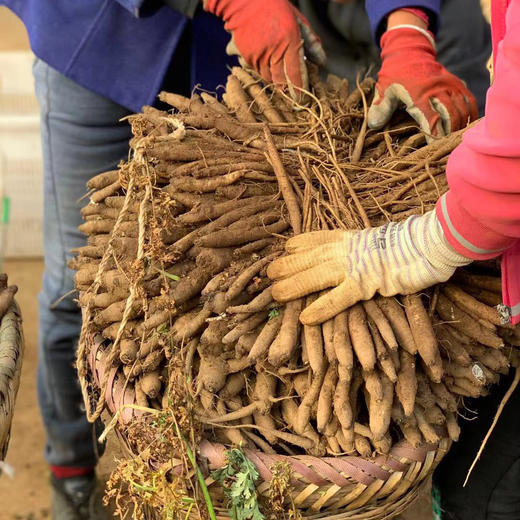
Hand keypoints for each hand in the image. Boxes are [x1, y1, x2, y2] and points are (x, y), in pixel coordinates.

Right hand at [203, 0, 325, 91]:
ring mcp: (259, 55)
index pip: (296, 73)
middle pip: (282, 81)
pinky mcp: (247, 58)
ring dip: (277, 81)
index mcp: (290, 40)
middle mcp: (274, 51)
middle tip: (295, 98)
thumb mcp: (299, 22)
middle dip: (289, 92)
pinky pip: (259, 73)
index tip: (303, 100)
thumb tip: (322, 63)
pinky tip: (269, 64)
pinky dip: (265, 73)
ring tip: (282, 77)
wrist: (245, 2)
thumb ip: (312, 43)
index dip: (300, 89)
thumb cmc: (276, 10)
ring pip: (270, 79)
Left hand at [267, 211, 471, 324]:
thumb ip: (361, 245)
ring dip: (294, 285)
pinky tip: (305, 317)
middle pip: (310, 256)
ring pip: (316, 275)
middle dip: (287, 265)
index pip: (319, 238)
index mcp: (350, 237)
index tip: (285, 248)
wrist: (428, 244)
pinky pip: (338, 298)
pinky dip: (321, 308)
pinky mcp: (365, 284)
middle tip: (269, 273)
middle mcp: (347, 249)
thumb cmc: (408, 244)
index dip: (300, 243)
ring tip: (276, 294)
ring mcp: (355, 266)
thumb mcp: (378, 239)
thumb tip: (353, 250)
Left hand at [368, 26, 477, 138]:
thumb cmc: (394, 75)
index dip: (436, 136)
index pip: (432, 120)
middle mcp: (438, 90)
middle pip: (452, 117)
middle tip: (447, 149)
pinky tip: (467, 126)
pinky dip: (471, 114)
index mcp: (419, 95)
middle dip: (450, 134)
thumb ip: (380, 108)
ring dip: (461, 126)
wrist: (410, 51)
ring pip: (463, 109)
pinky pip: (469, 100)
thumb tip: (374, 125)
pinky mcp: (457, 84)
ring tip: (456, 141)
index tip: (434, 148)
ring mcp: (450, 86)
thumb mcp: (383, 90)